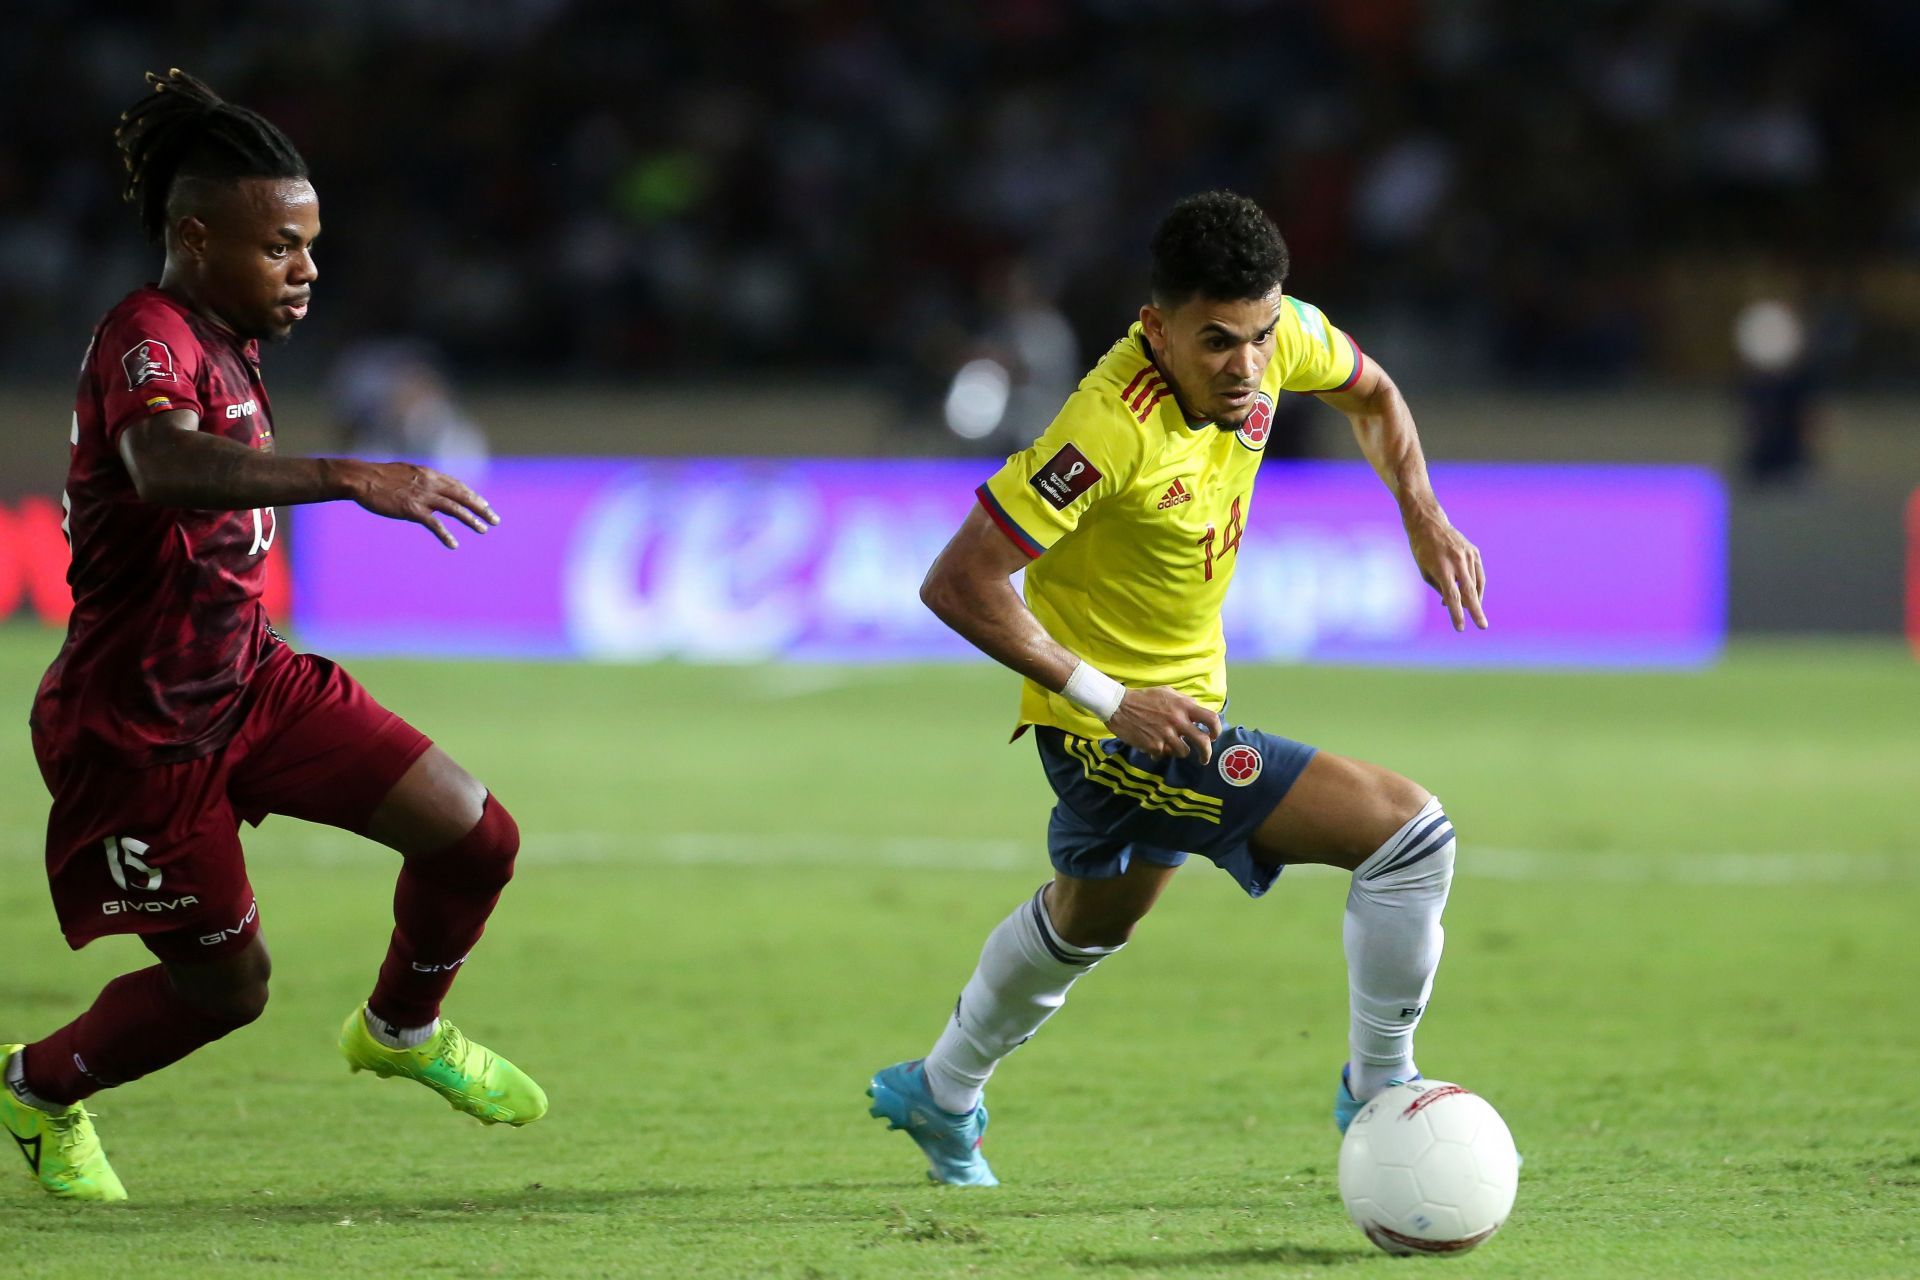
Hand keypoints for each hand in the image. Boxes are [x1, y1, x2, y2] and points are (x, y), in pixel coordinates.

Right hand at [339, 460, 498, 548]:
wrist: (360, 479)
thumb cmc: (377, 477)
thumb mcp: (404, 473)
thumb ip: (419, 479)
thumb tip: (427, 485)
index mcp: (428, 474)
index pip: (457, 485)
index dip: (473, 496)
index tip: (485, 505)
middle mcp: (429, 483)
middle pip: (462, 495)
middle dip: (481, 508)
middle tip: (495, 520)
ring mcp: (422, 496)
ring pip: (454, 508)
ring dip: (471, 520)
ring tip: (483, 530)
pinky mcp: (412, 509)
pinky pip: (434, 524)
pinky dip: (445, 534)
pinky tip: (454, 544)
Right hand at [1106, 686, 1222, 763]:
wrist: (1119, 706)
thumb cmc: (1144, 698)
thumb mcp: (1167, 692)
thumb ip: (1184, 701)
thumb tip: (1198, 708)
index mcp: (1183, 706)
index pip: (1211, 719)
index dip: (1216, 730)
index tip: (1213, 736)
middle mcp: (1178, 721)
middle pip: (1203, 742)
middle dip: (1206, 753)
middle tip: (1204, 758)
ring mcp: (1166, 735)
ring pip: (1183, 752)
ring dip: (1179, 751)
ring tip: (1171, 746)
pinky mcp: (1154, 746)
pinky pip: (1164, 755)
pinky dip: (1161, 752)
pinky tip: (1154, 745)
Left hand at [1403, 504, 1486, 630]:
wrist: (1429, 523)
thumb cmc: (1422, 550)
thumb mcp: (1425, 571)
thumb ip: (1440, 587)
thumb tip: (1450, 603)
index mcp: (1442, 567)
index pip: (1451, 596)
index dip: (1456, 613)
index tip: (1460, 628)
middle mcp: (1457, 561)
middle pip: (1469, 592)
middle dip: (1476, 611)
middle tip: (1482, 626)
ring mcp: (1468, 555)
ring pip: (1476, 584)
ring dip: (1475, 600)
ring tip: (1474, 612)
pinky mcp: (1474, 552)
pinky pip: (1478, 574)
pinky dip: (1476, 586)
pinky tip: (1473, 596)